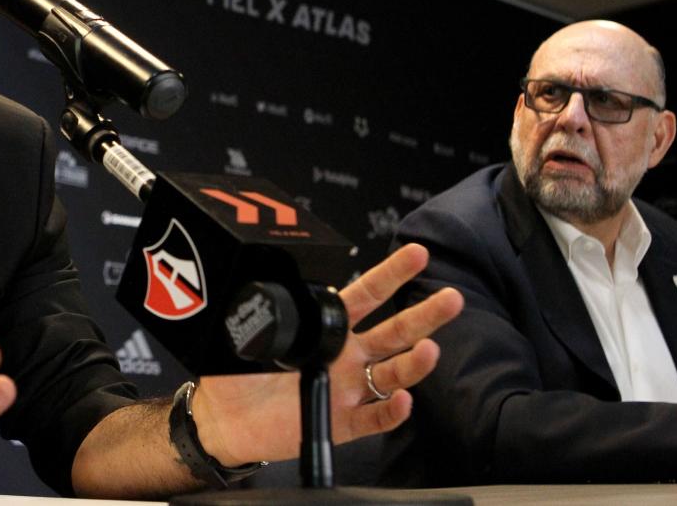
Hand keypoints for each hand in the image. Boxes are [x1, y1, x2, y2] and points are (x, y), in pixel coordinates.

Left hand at [192, 244, 461, 463]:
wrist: (225, 420)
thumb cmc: (237, 374)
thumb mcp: (249, 333)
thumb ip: (260, 311)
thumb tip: (257, 283)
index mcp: (326, 328)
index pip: (366, 295)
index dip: (391, 275)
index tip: (417, 255)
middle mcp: (345, 357)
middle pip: (394, 333)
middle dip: (424, 315)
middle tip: (452, 299)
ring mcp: (346, 389)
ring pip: (391, 374)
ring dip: (414, 363)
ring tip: (431, 350)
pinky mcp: (341, 422)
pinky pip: (373, 417)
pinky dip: (391, 411)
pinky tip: (404, 400)